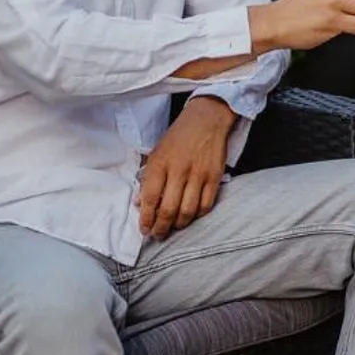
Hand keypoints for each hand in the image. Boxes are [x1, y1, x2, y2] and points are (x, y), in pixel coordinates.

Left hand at [138, 96, 234, 238]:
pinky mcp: (215, 177)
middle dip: (161, 228)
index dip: (146, 218)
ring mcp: (198, 174)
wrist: (206, 119)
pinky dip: (198, 214)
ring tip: (174, 228)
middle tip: (158, 235)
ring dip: (179, 224)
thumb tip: (139, 203)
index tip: (144, 230)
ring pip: (188, 211)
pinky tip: (191, 215)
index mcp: (160, 163)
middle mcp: (179, 170)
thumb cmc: (178, 137)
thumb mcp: (157, 153)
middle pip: (168, 209)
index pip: (150, 198)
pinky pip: (206, 204)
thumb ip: (148, 178)